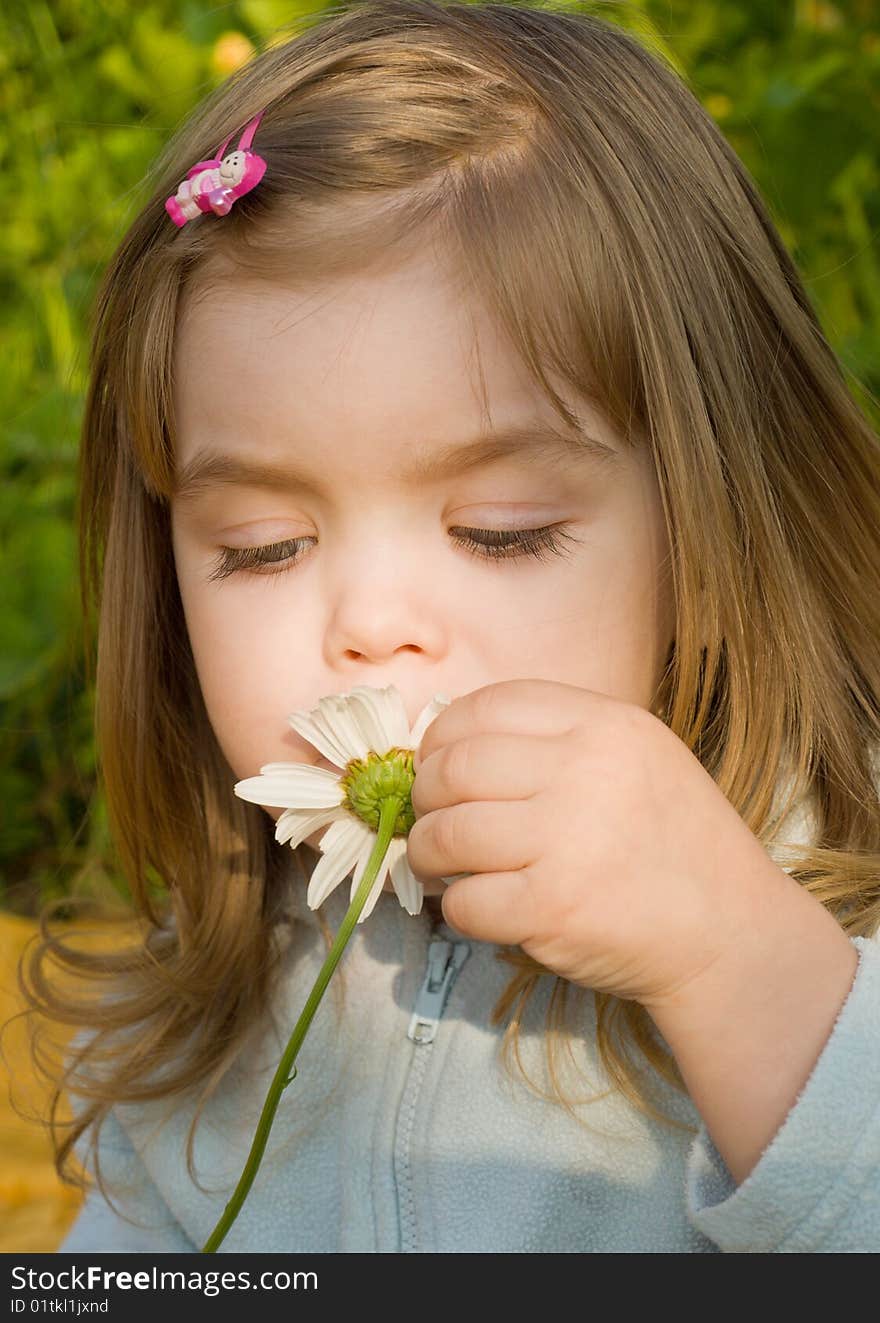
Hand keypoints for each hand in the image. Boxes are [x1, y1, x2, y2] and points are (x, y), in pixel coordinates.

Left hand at [407, 678, 797, 1007]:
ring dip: (429, 853)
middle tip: (434, 820)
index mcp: (603, 725)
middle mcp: (583, 772)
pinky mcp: (552, 909)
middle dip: (426, 797)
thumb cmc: (675, 843)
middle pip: (454, 768)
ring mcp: (566, 842)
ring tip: (442, 865)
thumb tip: (453, 746)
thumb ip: (558, 740)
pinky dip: (457, 909)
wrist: (731, 932)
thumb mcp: (637, 756)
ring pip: (446, 834)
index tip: (437, 763)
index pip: (486, 707)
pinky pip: (464, 902)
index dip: (443, 736)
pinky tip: (480, 907)